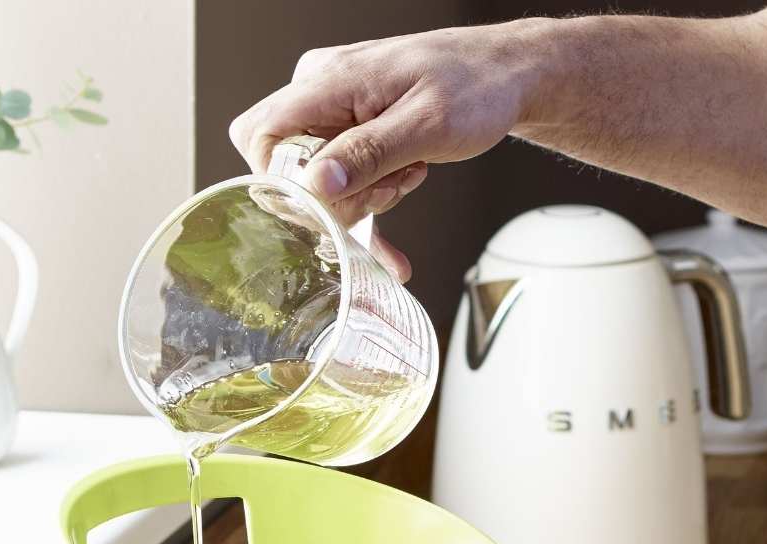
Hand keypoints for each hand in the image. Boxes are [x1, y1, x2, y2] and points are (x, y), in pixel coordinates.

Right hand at [228, 23, 543, 280]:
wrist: (505, 76)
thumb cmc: (475, 87)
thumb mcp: (427, 125)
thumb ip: (369, 152)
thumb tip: (316, 183)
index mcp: (329, 79)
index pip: (261, 137)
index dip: (285, 181)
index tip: (332, 202)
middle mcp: (322, 90)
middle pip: (287, 166)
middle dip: (338, 196)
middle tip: (389, 186)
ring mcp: (336, 110)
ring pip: (319, 180)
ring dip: (364, 197)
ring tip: (409, 174)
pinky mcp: (353, 129)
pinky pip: (342, 178)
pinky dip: (367, 208)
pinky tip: (392, 244)